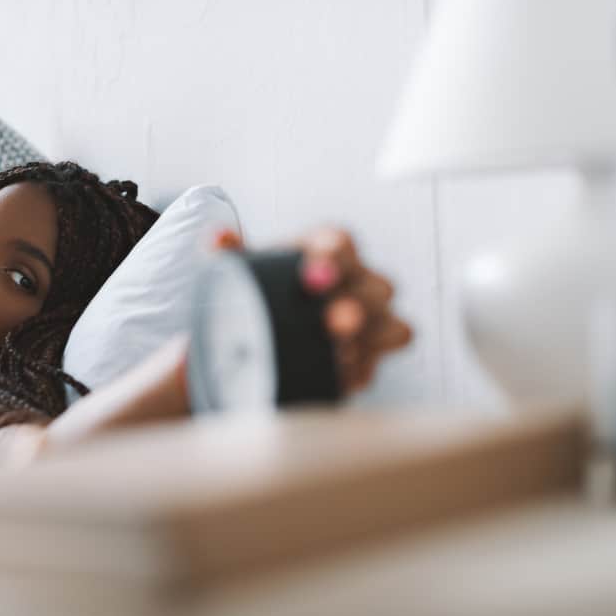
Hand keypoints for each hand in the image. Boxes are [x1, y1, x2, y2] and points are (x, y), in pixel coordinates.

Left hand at [214, 227, 411, 393]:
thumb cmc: (261, 290)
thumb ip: (233, 254)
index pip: (341, 242)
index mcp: (328, 250)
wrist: (263, 330)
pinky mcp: (371, 356)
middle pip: (378, 287)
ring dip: (370, 340)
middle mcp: (359, 281)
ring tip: (339, 352)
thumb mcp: (242, 271)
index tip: (313, 275)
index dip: (334, 256)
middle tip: (333, 320)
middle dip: (358, 303)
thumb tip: (220, 238)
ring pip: (395, 327)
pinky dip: (362, 371)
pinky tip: (340, 377)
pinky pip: (381, 366)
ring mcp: (373, 321)